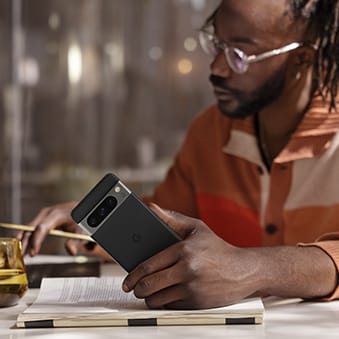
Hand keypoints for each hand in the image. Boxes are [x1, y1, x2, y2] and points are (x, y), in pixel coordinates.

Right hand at [16, 201, 81, 255]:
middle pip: (32, 228)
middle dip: (25, 243)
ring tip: (19, 255)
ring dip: (22, 241)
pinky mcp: (42, 219)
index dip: (36, 241)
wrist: (81, 210)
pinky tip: (23, 248)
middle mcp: (48, 213)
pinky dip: (25, 238)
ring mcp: (43, 215)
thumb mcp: (82, 230)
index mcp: (57, 214)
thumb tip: (71, 251)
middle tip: (21, 258)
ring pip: (28, 228)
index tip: (33, 253)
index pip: (43, 227)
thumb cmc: (81, 220)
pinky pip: (31, 228)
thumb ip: (76, 241)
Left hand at [122, 204, 260, 308]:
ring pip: (158, 299)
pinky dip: (165, 302)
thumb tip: (152, 207)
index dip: (133, 275)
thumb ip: (172, 218)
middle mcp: (187, 269)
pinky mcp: (197, 302)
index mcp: (183, 249)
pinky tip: (167, 295)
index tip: (127, 281)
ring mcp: (192, 287)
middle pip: (149, 285)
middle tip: (135, 288)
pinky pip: (171, 306)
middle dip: (138, 289)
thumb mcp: (196, 228)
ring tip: (150, 293)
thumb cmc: (218, 248)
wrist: (244, 270)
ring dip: (149, 298)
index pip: (149, 265)